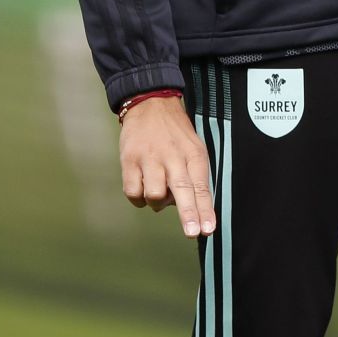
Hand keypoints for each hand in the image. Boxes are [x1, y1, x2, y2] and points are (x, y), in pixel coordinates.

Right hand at [118, 95, 215, 237]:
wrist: (150, 104)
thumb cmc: (175, 134)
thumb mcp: (194, 149)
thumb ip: (194, 178)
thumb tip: (190, 210)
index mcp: (194, 155)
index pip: (202, 187)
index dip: (204, 210)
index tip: (208, 229)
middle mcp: (174, 157)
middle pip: (183, 190)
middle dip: (188, 214)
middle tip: (192, 232)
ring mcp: (150, 159)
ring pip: (154, 195)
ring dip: (156, 202)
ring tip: (158, 188)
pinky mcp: (129, 160)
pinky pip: (133, 192)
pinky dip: (138, 197)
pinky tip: (142, 187)